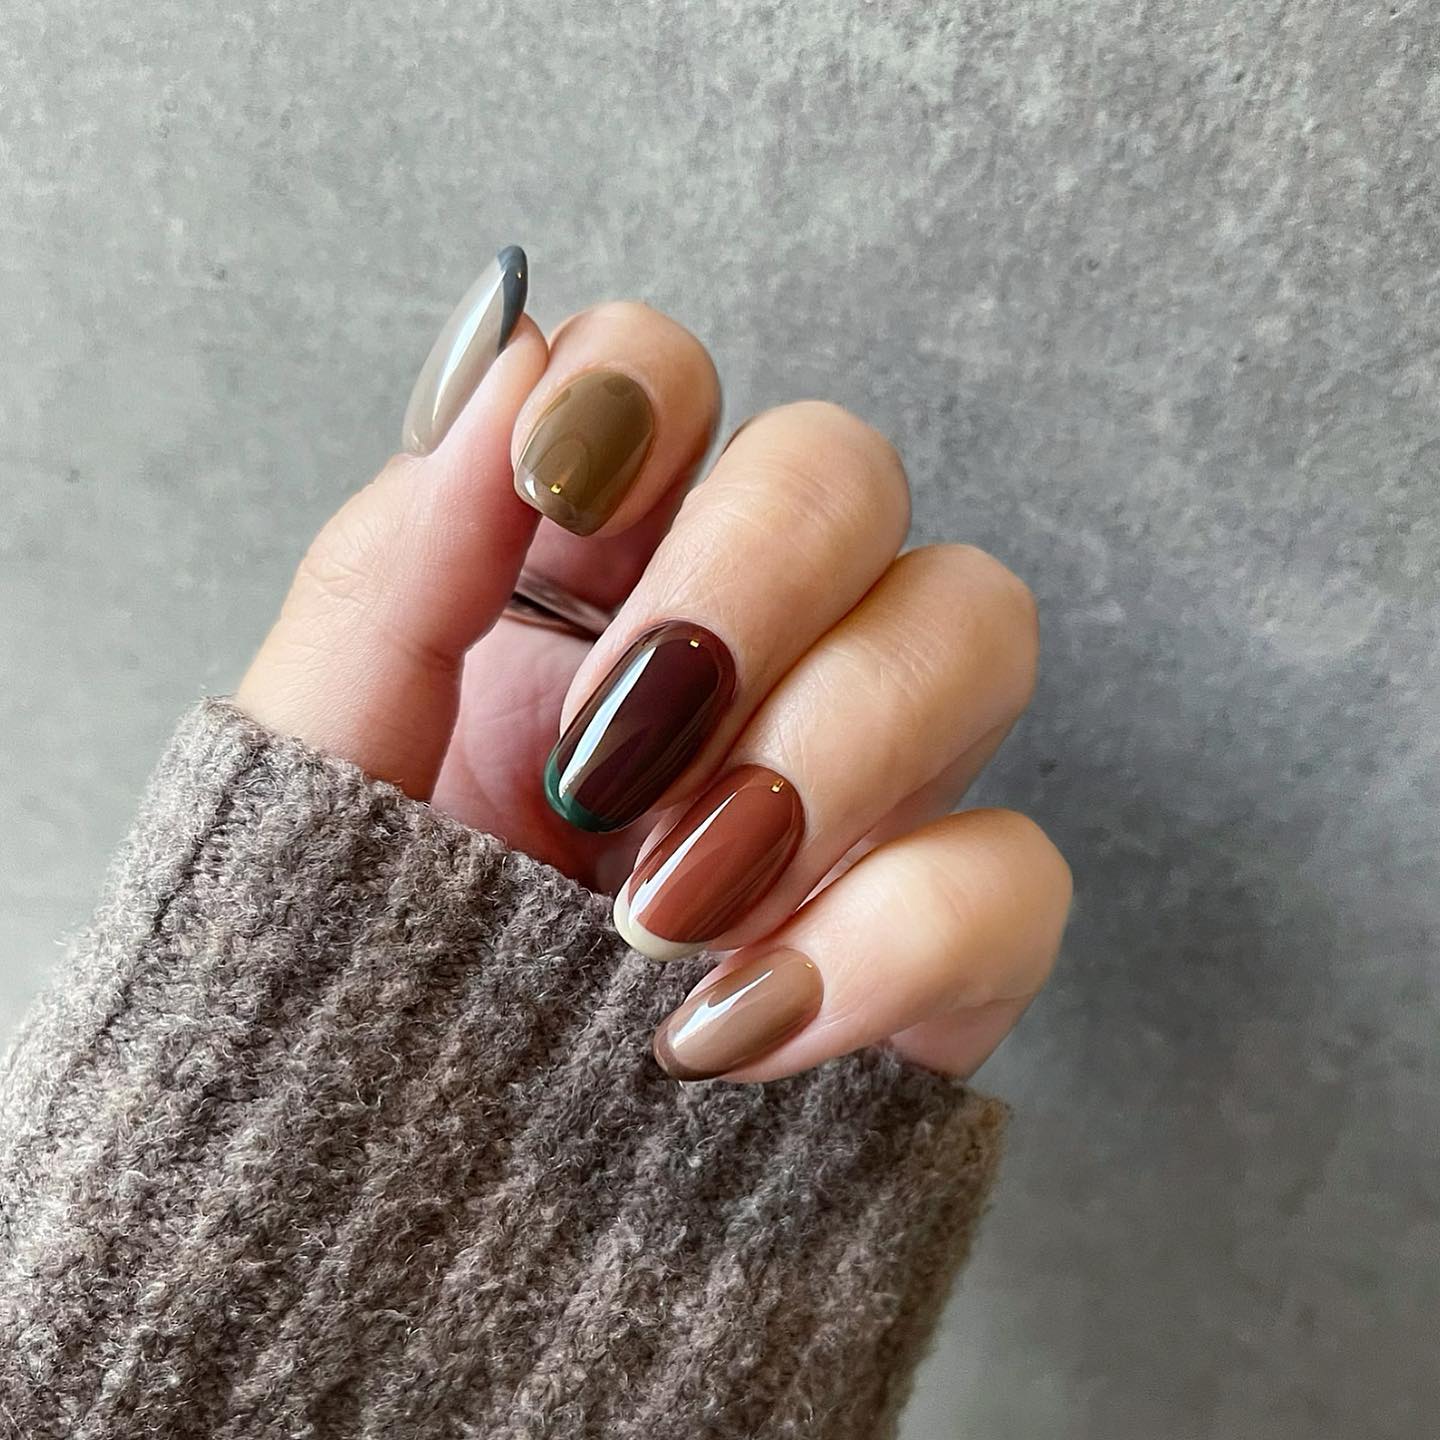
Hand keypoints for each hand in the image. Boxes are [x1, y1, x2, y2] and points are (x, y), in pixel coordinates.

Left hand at [237, 280, 1070, 1082]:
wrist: (401, 1234)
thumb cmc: (347, 985)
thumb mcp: (322, 772)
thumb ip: (394, 567)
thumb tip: (506, 352)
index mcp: (584, 585)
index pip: (670, 379)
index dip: (642, 394)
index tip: (557, 498)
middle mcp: (745, 649)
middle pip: (849, 469)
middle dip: (750, 575)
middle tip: (614, 748)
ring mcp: (859, 785)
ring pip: (976, 623)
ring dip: (833, 742)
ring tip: (665, 906)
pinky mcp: (939, 941)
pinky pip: (1014, 870)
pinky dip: (894, 937)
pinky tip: (738, 1027)